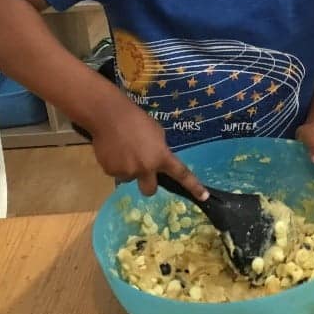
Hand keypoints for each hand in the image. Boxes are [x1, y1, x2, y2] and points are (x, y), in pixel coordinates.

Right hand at [90, 103, 207, 200]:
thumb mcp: (157, 133)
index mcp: (161, 156)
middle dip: (147, 183)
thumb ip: (160, 150)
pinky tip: (114, 149)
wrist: (110, 116)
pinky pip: (116, 172)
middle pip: (150, 190)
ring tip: (124, 149)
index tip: (204, 197)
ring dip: (129, 169)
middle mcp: (146, 168)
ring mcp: (128, 172)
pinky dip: (116, 164)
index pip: (181, 174)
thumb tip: (157, 160)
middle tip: (142, 170)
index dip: (194, 186)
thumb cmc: (137, 120)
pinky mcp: (111, 171)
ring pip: (131, 178)